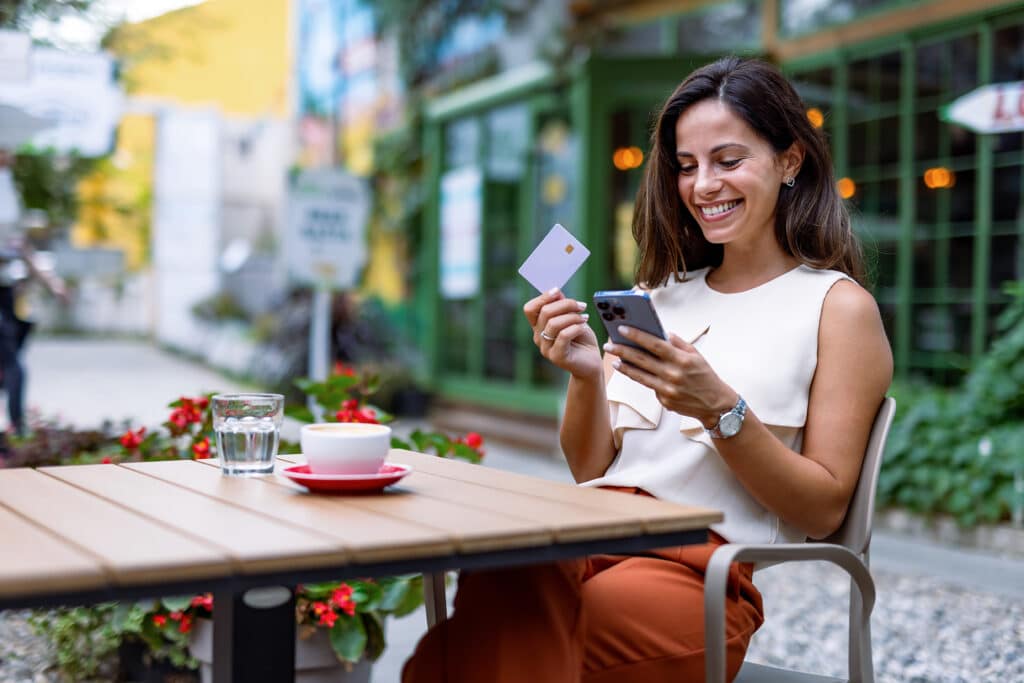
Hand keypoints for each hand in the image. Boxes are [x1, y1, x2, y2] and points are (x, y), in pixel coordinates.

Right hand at [523, 288, 600, 378]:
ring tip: (585, 317)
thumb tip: (556, 292)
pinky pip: (563, 336)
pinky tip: (584, 327)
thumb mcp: (573, 318)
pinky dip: (576, 327)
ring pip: (554, 323)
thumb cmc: (581, 339)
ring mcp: (546, 348)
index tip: (558, 291)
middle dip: (566, 304)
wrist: (591, 361)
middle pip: (545, 312)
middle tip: (582, 306)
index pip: (530, 309)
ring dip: (573, 316)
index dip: (543, 297)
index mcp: (539, 326)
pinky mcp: (557, 357)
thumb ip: (563, 306)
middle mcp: (538, 337)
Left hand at [603, 326, 736, 426]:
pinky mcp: (664, 402)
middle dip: (623, 351)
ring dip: (625, 367)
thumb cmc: (705, 376)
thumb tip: (663, 333)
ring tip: (614, 359)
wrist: (716, 405)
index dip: (637, 336)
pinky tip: (630, 371)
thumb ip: (679, 343)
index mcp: (681, 359)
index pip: (655, 344)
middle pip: (642, 360)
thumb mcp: (697, 355)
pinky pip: (649, 387)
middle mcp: (673, 374)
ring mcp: (668, 390)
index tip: (622, 329)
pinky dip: (639, 378)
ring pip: (640, 376)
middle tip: (609, 345)